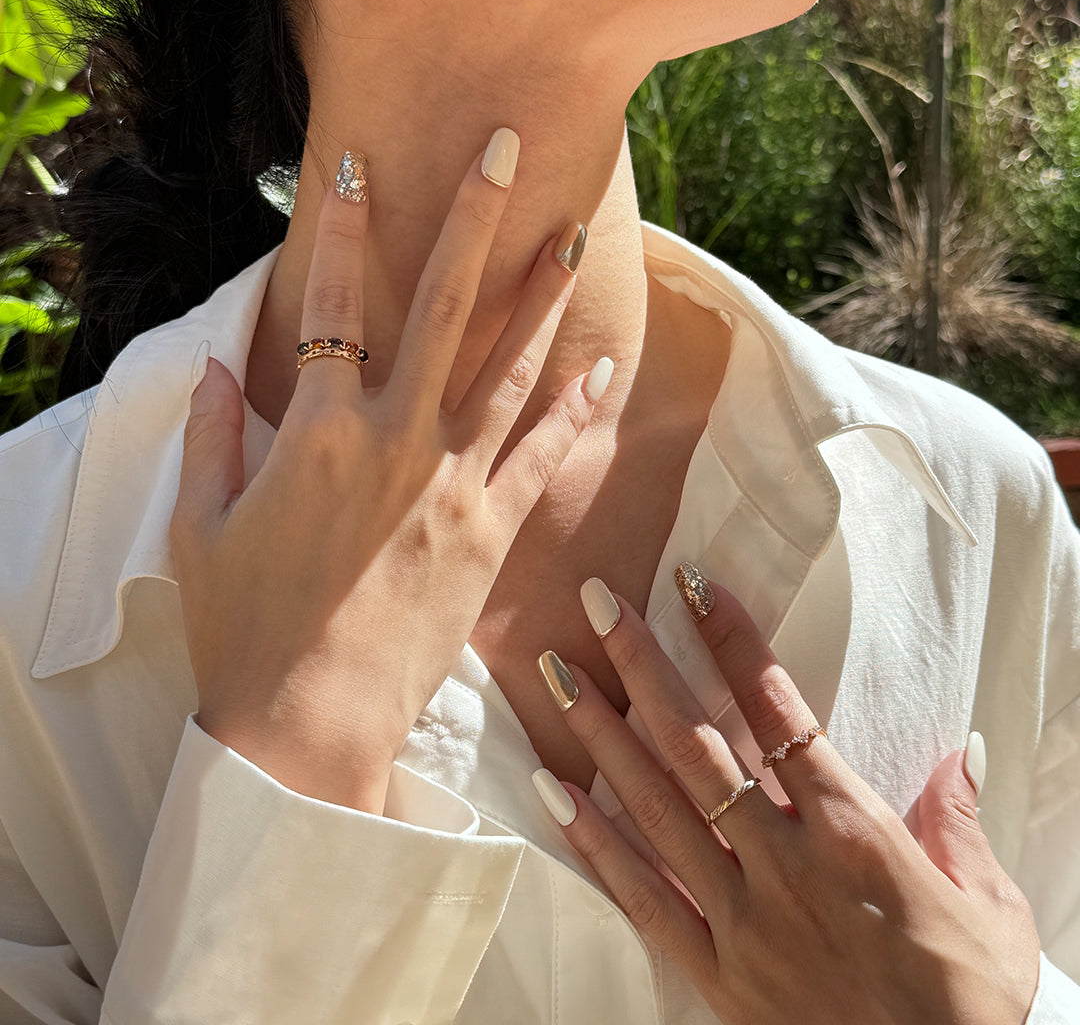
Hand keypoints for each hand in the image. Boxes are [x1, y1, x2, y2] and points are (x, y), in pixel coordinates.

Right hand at [171, 131, 603, 811]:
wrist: (311, 718)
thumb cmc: (245, 626)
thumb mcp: (201, 528)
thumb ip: (213, 440)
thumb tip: (216, 373)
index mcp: (315, 434)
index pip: (324, 306)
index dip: (337, 229)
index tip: (358, 165)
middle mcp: (393, 441)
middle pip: (440, 307)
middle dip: (472, 218)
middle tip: (505, 148)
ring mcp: (451, 483)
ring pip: (506, 366)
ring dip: (540, 293)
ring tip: (573, 234)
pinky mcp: (490, 530)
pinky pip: (541, 453)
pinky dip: (574, 406)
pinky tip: (603, 363)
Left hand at [536, 565, 1040, 1023]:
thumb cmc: (970, 1005)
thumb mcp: (991, 909)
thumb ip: (959, 824)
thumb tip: (959, 751)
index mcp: (856, 834)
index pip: (783, 714)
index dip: (736, 643)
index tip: (696, 586)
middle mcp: (787, 862)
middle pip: (700, 744)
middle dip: (645, 666)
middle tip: (600, 602)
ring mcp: (742, 916)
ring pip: (658, 805)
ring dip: (602, 732)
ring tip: (557, 672)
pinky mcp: (714, 971)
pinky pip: (642, 896)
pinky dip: (593, 842)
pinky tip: (553, 791)